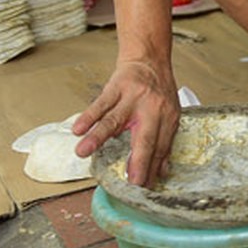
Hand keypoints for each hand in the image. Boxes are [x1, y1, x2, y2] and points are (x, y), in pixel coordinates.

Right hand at [72, 59, 179, 186]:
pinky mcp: (116, 87)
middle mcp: (152, 109)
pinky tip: (78, 129)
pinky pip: (100, 103)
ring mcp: (133, 98)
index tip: (144, 189)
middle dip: (139, 162)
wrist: (149, 58)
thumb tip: (162, 172)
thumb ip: (165, 141)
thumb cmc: (158, 91)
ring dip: (98, 137)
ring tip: (82, 153)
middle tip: (132, 183)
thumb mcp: (170, 114)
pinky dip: (88, 116)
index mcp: (168, 118)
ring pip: (114, 120)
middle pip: (145, 138)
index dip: (153, 168)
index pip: (161, 147)